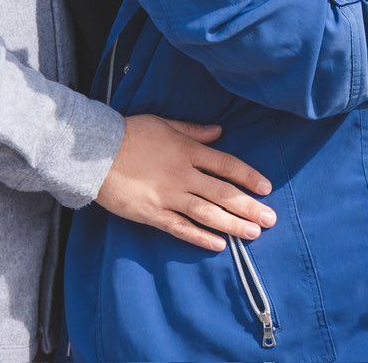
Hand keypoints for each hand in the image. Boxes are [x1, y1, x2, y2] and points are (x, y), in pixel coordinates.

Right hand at [97, 114, 275, 252]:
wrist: (96, 153)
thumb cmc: (130, 133)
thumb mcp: (164, 124)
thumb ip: (193, 130)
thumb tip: (219, 132)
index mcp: (186, 150)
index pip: (225, 164)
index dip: (247, 176)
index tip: (266, 187)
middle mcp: (182, 174)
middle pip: (222, 193)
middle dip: (249, 206)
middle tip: (271, 218)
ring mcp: (168, 196)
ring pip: (207, 213)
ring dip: (233, 224)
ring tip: (254, 233)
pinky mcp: (153, 214)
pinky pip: (181, 228)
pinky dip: (201, 237)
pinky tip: (219, 244)